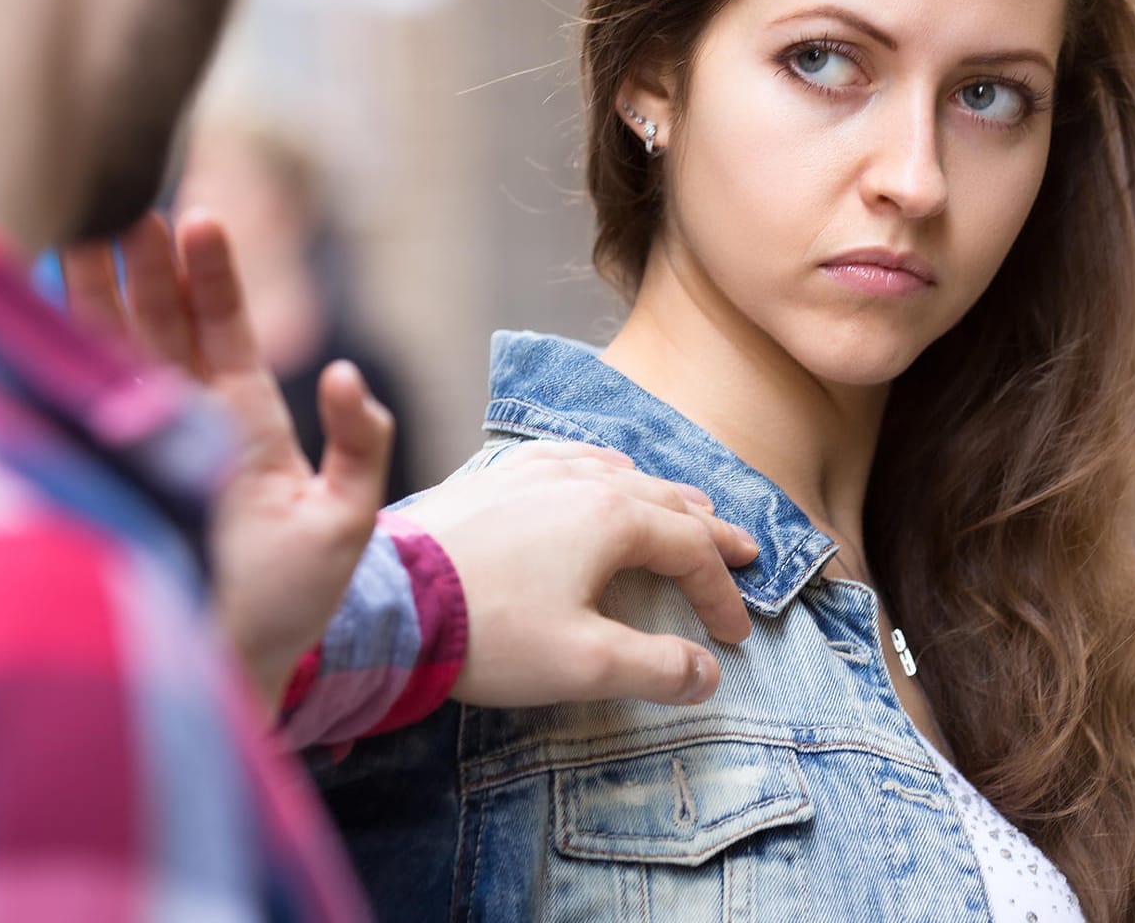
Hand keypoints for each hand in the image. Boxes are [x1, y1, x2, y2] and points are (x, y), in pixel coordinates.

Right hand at [62, 214, 392, 708]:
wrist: (231, 668)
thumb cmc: (290, 600)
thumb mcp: (344, 519)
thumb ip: (361, 443)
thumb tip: (349, 374)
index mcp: (242, 418)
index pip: (221, 328)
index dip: (209, 275)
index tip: (196, 218)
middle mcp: (184, 419)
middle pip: (157, 323)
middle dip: (140, 263)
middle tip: (127, 198)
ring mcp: (140, 444)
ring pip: (110, 352)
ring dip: (92, 293)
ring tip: (78, 226)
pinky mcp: (105, 474)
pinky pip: (76, 404)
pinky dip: (56, 358)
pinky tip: (33, 308)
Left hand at [400, 441, 759, 707]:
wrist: (391, 602)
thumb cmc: (488, 631)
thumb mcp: (585, 663)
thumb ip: (656, 667)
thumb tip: (707, 674)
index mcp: (612, 518)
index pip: (690, 550)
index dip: (720, 593)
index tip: (733, 636)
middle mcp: (578, 482)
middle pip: (664, 501)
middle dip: (708, 532)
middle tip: (744, 550)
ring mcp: (530, 474)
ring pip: (616, 473)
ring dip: (660, 496)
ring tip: (686, 507)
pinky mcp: (490, 482)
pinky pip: (562, 460)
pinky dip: (599, 470)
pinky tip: (595, 472)